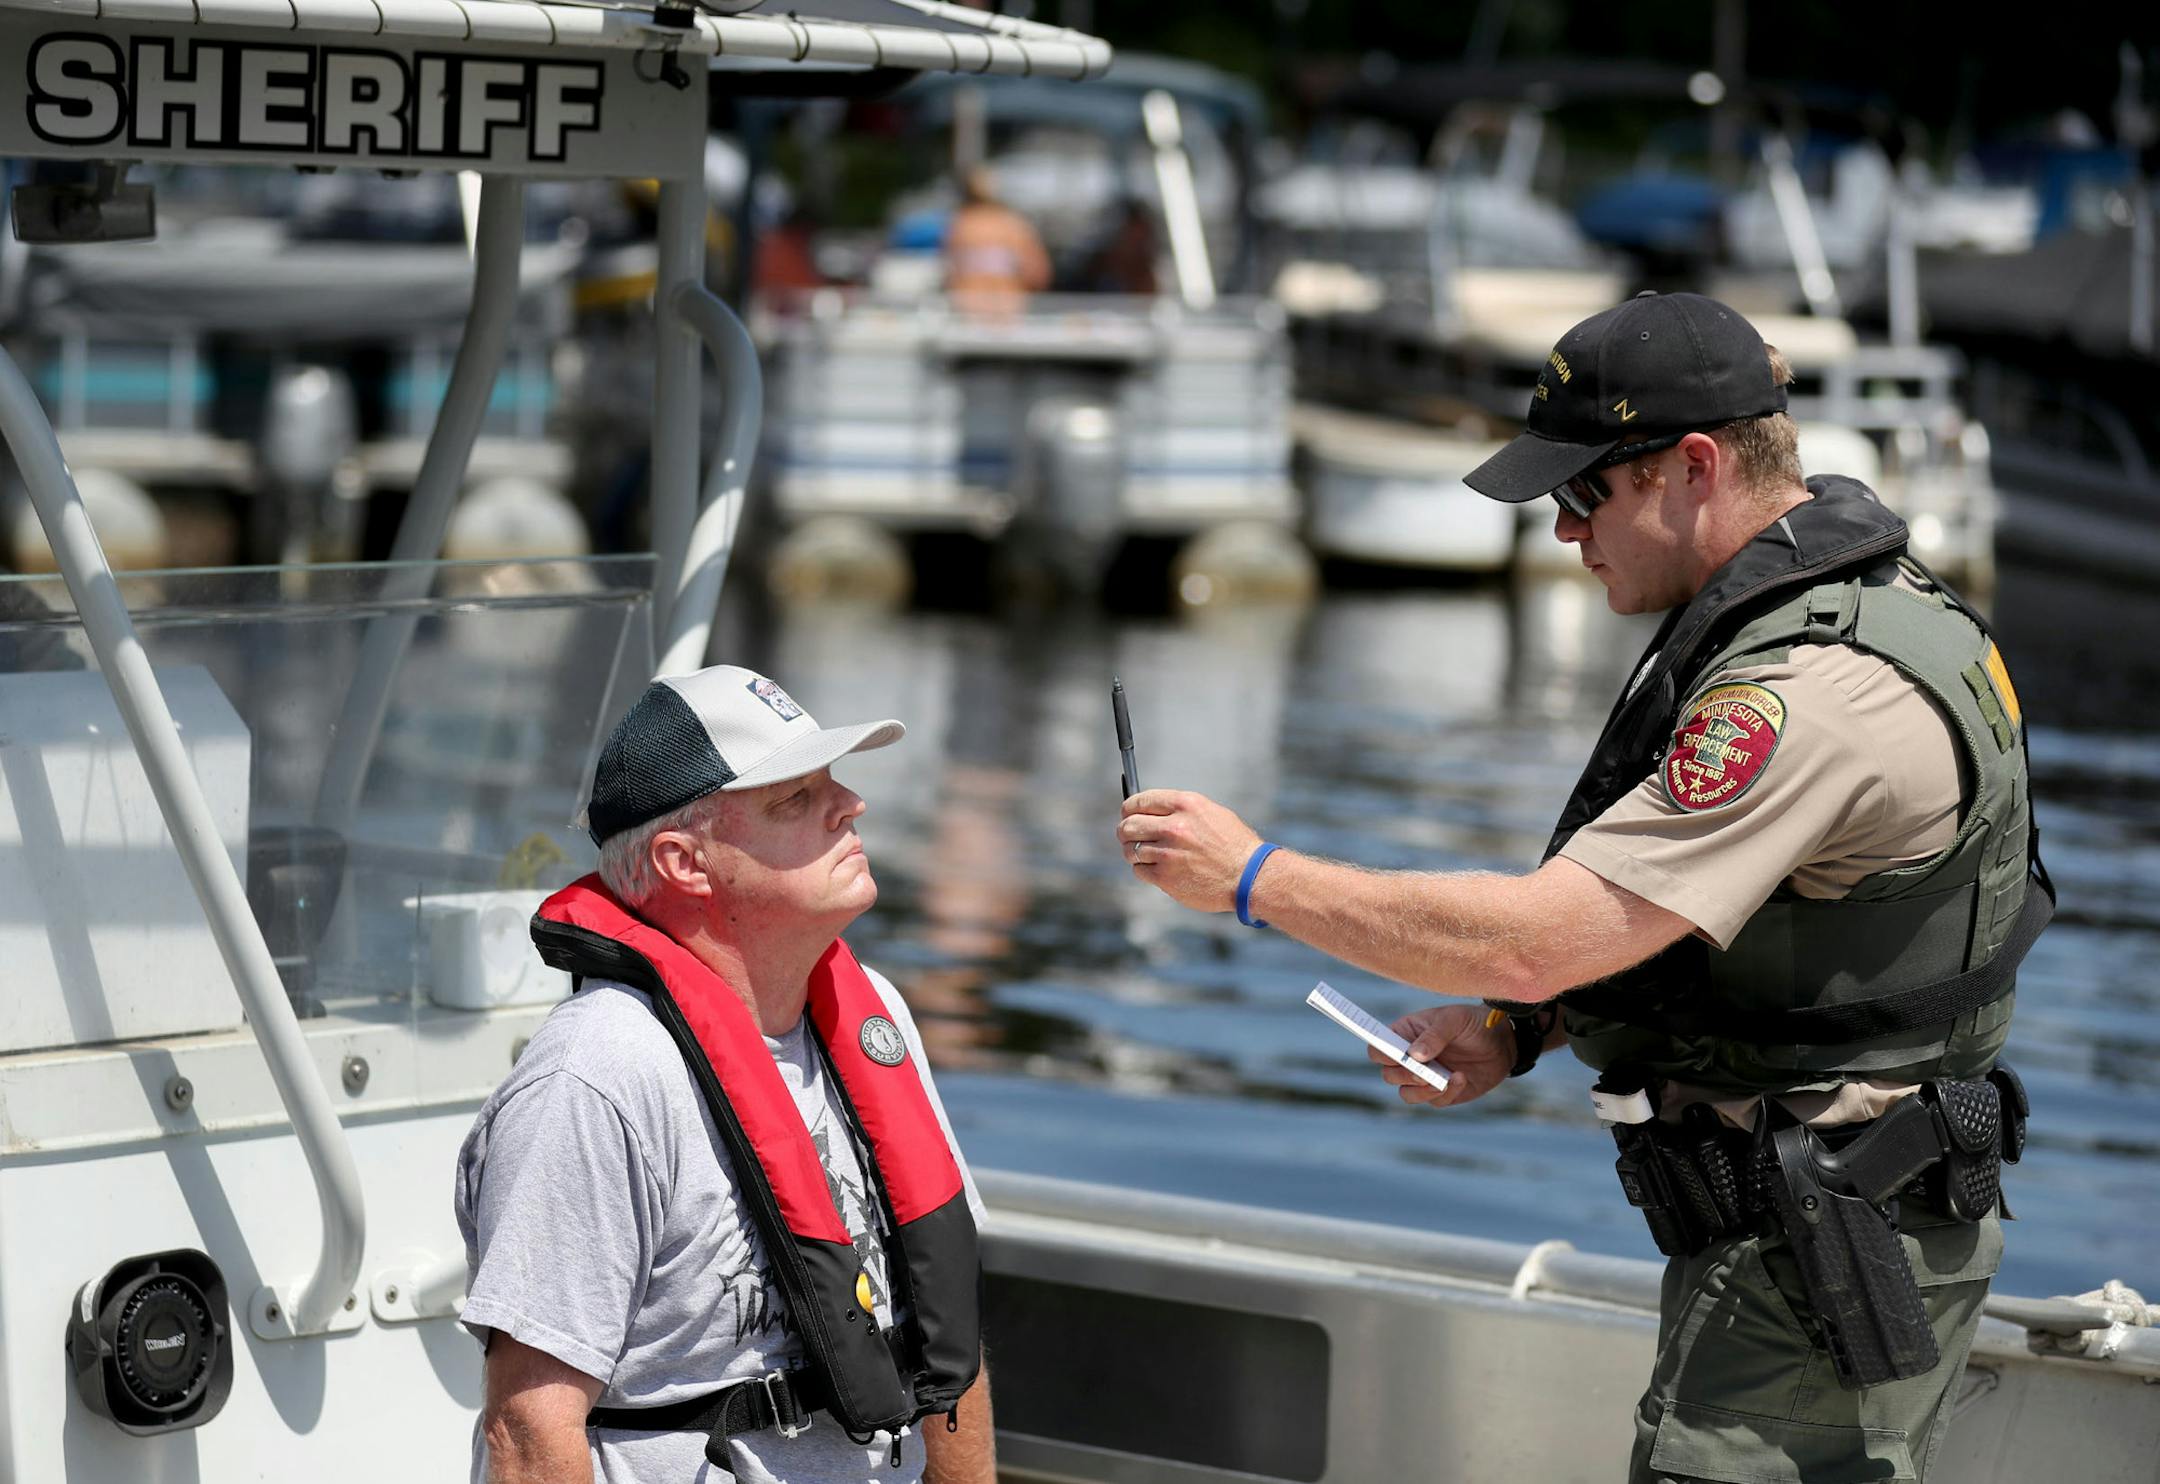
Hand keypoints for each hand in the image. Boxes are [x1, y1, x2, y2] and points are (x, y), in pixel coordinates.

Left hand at [1116, 789, 1262, 912]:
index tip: (1127, 813)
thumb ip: (1180, 810)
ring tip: (1146, 855)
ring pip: (1130, 849)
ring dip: (1134, 853)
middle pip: (1128, 825)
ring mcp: (1168, 853)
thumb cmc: (1234, 845)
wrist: (1250, 876)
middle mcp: (1174, 826)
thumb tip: (1151, 811)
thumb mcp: (1210, 814)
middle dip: (1125, 831)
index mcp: (1186, 805)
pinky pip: (1139, 870)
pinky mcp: (1166, 877)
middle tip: (1128, 836)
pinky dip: (1144, 870)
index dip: (1129, 808)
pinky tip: (1158, 870)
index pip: (1140, 800)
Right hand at [1370, 1003, 1513, 1110]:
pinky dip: (1446, 1093)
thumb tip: (1414, 1055)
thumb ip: (1434, 1036)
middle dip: (1405, 1075)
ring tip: (1443, 1079)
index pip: (1378, 1048)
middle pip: (1389, 1075)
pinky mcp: (1442, 1093)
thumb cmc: (1473, 1023)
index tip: (1399, 1056)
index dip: (1382, 1054)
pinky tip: (1461, 1077)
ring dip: (1422, 1090)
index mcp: (1405, 1034)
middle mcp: (1410, 1057)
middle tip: (1423, 1071)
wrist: (1503, 1042)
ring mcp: (1425, 1077)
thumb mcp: (1454, 1020)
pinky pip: (1434, 1101)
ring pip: (1407, 1094)